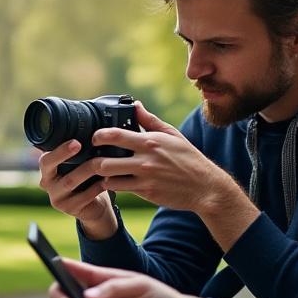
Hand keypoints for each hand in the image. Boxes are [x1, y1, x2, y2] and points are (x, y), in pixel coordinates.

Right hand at [37, 140, 115, 238]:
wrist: (93, 208)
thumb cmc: (87, 181)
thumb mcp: (79, 165)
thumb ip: (79, 152)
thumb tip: (94, 128)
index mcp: (47, 169)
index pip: (45, 157)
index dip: (57, 149)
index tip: (75, 141)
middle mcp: (47, 183)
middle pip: (49, 166)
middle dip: (62, 153)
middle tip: (78, 144)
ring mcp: (56, 197)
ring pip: (70, 180)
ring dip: (86, 169)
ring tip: (101, 161)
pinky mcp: (69, 208)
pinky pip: (84, 195)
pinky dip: (97, 186)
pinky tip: (108, 179)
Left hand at [90, 102, 230, 212]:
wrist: (205, 187)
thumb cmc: (188, 159)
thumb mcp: (172, 135)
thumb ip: (150, 120)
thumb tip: (134, 104)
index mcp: (150, 142)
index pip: (115, 135)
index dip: (98, 136)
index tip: (94, 138)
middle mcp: (145, 160)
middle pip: (105, 162)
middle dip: (92, 161)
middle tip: (91, 158)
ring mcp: (145, 178)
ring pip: (109, 178)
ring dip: (101, 175)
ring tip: (101, 171)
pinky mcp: (146, 192)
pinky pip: (120, 189)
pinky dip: (112, 185)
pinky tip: (112, 182)